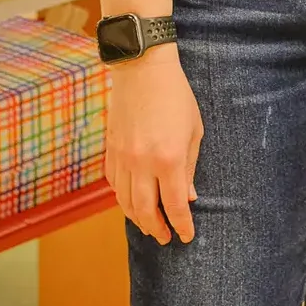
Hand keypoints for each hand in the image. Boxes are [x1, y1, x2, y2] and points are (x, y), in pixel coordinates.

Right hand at [104, 43, 203, 244]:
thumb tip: (189, 197)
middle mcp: (143, 163)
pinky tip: (131, 200)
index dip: (182, 226)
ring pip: (126, 202)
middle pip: (146, 212)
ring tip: (148, 225)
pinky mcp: (111, 149)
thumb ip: (190, 166)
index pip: (175, 206)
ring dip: (138, 219)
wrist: (143, 68)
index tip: (187, 236)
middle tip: (165, 238)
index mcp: (169, 159)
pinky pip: (114, 184)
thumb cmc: (176, 95)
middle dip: (157, 230)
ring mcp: (123, 157)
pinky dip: (123, 198)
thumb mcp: (194, 129)